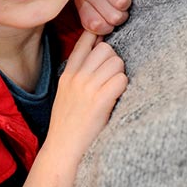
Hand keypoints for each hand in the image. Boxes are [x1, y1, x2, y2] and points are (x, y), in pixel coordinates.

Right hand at [47, 30, 126, 160]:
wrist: (63, 149)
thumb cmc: (68, 124)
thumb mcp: (66, 93)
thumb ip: (78, 73)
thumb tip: (98, 51)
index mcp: (68, 73)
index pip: (85, 41)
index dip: (99, 37)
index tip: (106, 41)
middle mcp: (77, 77)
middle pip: (106, 49)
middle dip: (114, 61)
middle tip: (112, 79)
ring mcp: (87, 87)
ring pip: (116, 62)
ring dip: (120, 75)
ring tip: (114, 90)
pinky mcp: (100, 100)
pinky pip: (121, 80)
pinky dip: (123, 88)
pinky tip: (117, 98)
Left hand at [75, 0, 136, 34]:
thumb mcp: (97, 1)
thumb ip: (98, 20)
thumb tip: (105, 40)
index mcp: (82, 0)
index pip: (97, 27)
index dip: (110, 26)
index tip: (112, 16)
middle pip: (113, 17)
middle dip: (122, 13)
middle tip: (121, 2)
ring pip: (122, 2)